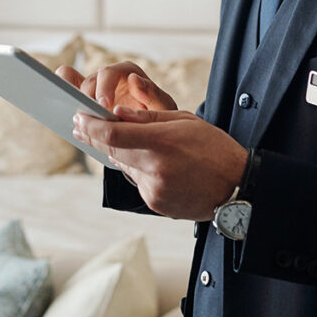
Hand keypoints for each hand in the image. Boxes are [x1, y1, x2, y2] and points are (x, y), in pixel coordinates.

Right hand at [56, 62, 176, 112]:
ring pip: (72, 84)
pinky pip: (66, 91)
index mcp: (127, 72)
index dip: (104, 88)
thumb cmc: (159, 117)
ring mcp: (94, 87)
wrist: (150, 132)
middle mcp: (108, 77)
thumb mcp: (163, 108)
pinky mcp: (83, 99)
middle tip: (88, 117)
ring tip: (75, 118)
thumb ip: (153, 95)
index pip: (109, 72)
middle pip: (88, 80)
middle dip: (86, 98)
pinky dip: (62, 100)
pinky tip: (66, 118)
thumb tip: (134, 80)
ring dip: (72, 99)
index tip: (104, 106)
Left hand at [72, 106, 247, 221]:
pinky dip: (136, 169)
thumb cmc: (214, 148)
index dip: (91, 125)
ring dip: (118, 152)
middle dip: (94, 136)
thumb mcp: (184, 120)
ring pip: (123, 166)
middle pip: (111, 150)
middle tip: (80, 125)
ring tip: (117, 139)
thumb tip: (116, 112)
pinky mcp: (155, 203)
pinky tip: (150, 162)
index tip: (78, 116)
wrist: (238, 188)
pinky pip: (136, 181)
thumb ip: (147, 117)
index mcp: (162, 142)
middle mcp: (155, 168)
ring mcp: (154, 189)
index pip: (112, 132)